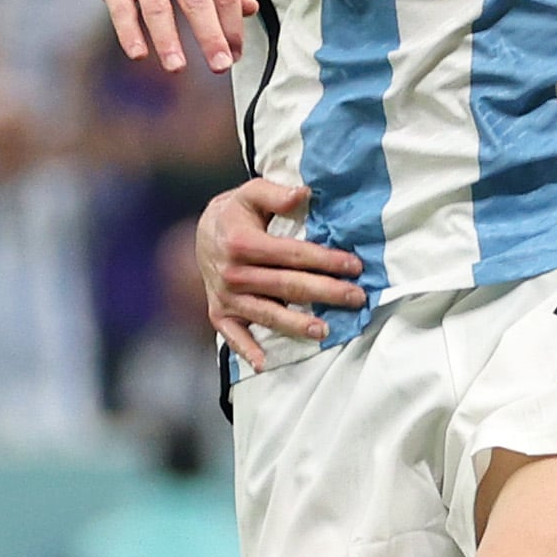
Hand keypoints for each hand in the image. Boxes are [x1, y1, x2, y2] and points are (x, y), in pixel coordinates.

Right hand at [85, 0, 250, 77]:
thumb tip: (251, 9)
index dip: (233, 26)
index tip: (235, 54)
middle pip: (195, 0)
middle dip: (210, 36)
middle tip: (220, 66)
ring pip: (156, 6)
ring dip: (168, 40)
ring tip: (178, 68)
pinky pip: (121, 7)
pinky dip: (129, 33)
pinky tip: (139, 55)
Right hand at [198, 173, 368, 371]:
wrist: (201, 232)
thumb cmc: (235, 213)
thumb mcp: (251, 193)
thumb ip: (276, 194)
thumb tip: (304, 194)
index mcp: (241, 243)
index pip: (292, 254)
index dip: (325, 260)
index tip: (354, 266)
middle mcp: (232, 273)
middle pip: (286, 286)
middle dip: (325, 292)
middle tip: (356, 298)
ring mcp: (225, 297)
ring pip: (267, 313)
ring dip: (296, 324)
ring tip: (324, 331)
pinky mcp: (219, 313)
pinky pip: (233, 336)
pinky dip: (247, 350)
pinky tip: (265, 364)